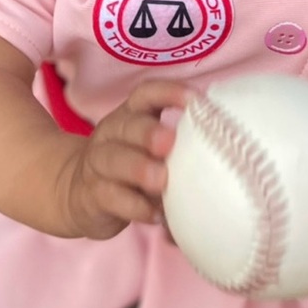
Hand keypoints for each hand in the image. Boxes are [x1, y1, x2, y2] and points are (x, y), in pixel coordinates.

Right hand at [57, 80, 190, 239]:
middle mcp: (111, 134)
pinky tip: (154, 215)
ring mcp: (97, 164)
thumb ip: (179, 147)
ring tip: (161, 181)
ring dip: (138, 168)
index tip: (195, 100)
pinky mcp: (92, 195)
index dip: (168, 92)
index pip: (145, 95)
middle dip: (148, 132)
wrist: (78, 193)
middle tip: (169, 142)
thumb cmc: (131, 167)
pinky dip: (134, 206)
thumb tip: (230, 152)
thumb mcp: (149, 150)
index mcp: (130, 116)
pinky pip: (110, 197)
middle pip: (126, 125)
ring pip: (112, 160)